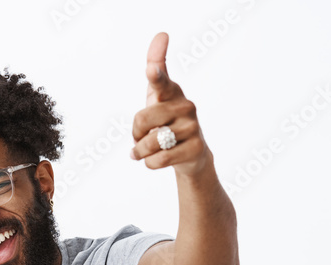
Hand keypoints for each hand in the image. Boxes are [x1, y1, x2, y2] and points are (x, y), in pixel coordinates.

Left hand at [129, 32, 210, 176]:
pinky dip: (149, 163)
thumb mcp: (158, 96)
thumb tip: (162, 33)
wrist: (191, 154)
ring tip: (146, 150)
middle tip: (140, 136)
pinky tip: (154, 160)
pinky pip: (158, 160)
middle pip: (142, 119)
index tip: (150, 70)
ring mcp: (193, 127)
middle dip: (135, 133)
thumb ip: (156, 68)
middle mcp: (186, 106)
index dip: (155, 75)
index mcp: (172, 93)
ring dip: (141, 151)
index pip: (161, 81)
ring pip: (149, 143)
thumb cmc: (168, 120)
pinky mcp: (196, 149)